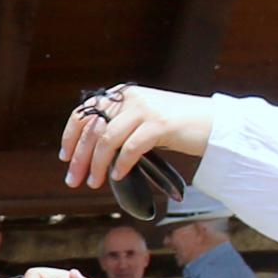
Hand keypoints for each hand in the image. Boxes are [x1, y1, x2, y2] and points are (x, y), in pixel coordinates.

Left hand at [58, 82, 213, 194]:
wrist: (212, 123)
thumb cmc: (176, 127)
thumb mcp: (142, 121)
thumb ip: (119, 128)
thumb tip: (91, 155)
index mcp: (123, 95)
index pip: (86, 112)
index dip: (71, 135)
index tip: (64, 157)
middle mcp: (130, 98)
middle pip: (93, 129)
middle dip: (80, 157)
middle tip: (73, 179)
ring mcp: (145, 109)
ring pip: (108, 138)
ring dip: (97, 164)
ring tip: (94, 182)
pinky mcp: (160, 123)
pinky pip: (131, 146)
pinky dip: (121, 163)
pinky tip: (118, 176)